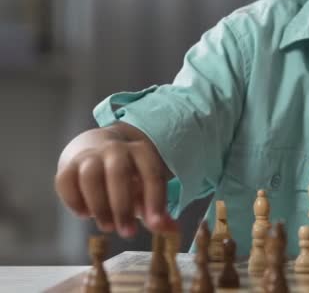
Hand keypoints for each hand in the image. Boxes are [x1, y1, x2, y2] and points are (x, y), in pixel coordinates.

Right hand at [55, 124, 176, 237]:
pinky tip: (85, 214)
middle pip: (118, 172)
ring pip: (90, 176)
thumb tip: (172, 231)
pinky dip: (74, 201)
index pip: (151, 173)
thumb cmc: (127, 176)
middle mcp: (115, 149)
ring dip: (99, 206)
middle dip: (123, 206)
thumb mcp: (146, 187)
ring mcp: (89, 155)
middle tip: (127, 233)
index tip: (155, 225)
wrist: (96, 147)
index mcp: (140, 151)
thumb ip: (157, 209)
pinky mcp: (67, 165)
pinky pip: (65, 181)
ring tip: (107, 227)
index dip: (154, 200)